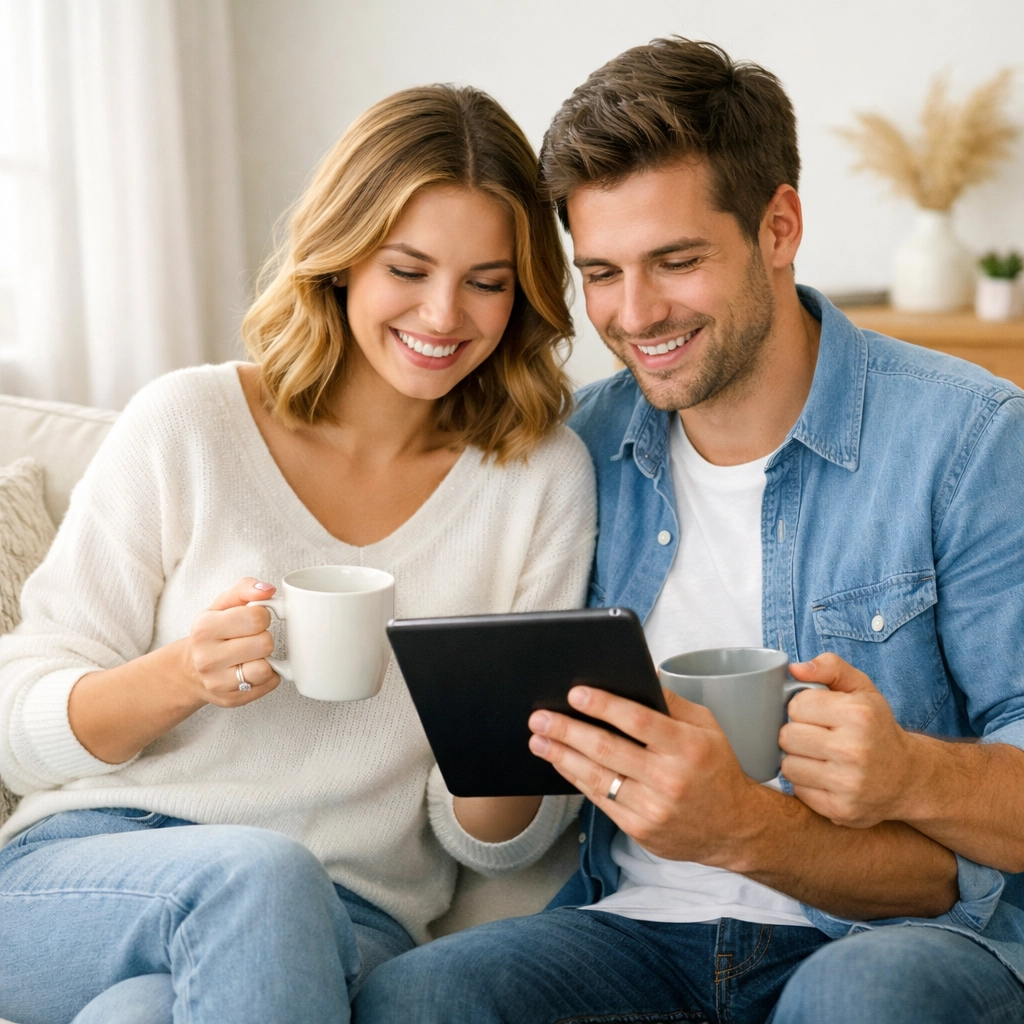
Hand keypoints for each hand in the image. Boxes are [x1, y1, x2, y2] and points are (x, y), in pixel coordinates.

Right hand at [185, 578, 280, 706]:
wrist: (189, 670)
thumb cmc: (211, 633)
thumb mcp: (222, 605)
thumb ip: (245, 589)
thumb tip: (267, 590)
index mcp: (205, 628)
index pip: (257, 617)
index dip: (262, 616)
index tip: (253, 619)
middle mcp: (207, 658)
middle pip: (264, 643)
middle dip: (263, 637)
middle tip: (251, 638)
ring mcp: (217, 683)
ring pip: (266, 668)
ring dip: (266, 659)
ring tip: (251, 655)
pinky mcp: (231, 699)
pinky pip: (269, 684)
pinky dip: (268, 675)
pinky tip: (252, 669)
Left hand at [528, 686, 764, 863]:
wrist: (736, 829)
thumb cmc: (717, 770)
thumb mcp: (707, 726)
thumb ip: (671, 702)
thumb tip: (639, 674)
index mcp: (687, 747)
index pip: (638, 721)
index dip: (603, 705)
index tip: (575, 693)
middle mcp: (669, 779)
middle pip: (607, 749)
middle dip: (567, 730)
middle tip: (540, 717)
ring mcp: (653, 808)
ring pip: (596, 777)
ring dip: (561, 756)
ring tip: (538, 739)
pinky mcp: (640, 830)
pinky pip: (599, 800)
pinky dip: (575, 779)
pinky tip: (561, 762)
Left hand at [780, 653, 912, 827]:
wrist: (908, 777)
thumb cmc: (877, 728)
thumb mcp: (862, 689)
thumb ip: (830, 667)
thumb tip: (795, 669)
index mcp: (858, 715)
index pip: (796, 705)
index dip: (802, 708)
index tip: (818, 714)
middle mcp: (854, 750)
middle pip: (787, 736)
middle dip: (797, 733)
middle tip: (816, 736)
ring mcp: (848, 784)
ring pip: (788, 765)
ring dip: (798, 759)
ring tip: (819, 756)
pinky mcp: (840, 810)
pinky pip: (798, 790)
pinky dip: (805, 783)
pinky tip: (824, 776)